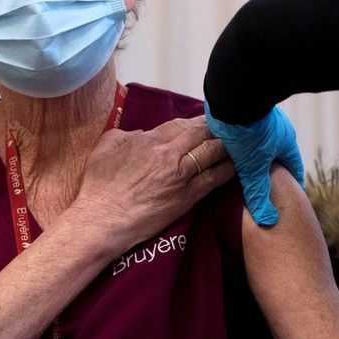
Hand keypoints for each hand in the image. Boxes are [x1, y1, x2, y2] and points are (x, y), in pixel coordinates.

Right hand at [74, 116, 234, 250]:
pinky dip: (227, 169)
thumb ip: (126, 135)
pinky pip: (214, 179)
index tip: (211, 117)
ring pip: (212, 153)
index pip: (182, 123)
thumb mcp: (106, 147)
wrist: (101, 221)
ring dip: (227, 145)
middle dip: (218, 128)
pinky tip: (238, 164)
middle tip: (232, 126)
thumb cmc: (98, 186)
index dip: (199, 119)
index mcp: (150, 140)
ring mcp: (180, 176)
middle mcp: (169, 154)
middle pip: (202, 134)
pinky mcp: (187, 198)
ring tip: (240, 141)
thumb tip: (142, 134)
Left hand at [204, 103, 304, 225]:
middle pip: (277, 155)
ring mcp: (262, 119)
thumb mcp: (252, 167)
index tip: (289, 196)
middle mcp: (278, 130)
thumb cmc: (247, 132)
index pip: (293, 168)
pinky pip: (246, 131)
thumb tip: (268, 221)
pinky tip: (230, 149)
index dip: (291, 184)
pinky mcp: (245, 111)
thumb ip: (258, 193)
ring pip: (261, 143)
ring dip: (255, 155)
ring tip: (244, 170)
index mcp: (286, 143)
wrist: (232, 94)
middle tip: (263, 187)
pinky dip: (241, 142)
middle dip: (271, 170)